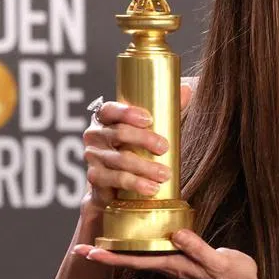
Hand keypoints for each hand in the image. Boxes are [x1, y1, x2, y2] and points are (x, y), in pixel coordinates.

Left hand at [72, 229, 268, 278]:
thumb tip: (176, 234)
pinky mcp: (181, 259)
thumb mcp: (220, 263)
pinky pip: (152, 251)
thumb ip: (199, 249)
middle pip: (129, 258)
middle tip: (78, 247)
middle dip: (105, 253)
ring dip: (117, 249)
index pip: (135, 260)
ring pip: (139, 255)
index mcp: (173, 265)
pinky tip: (134, 236)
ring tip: (97, 238)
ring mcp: (174, 263)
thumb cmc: (235, 277)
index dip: (111, 256)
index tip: (87, 252)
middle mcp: (168, 265)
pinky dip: (137, 244)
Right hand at [79, 82, 194, 215]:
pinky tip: (151, 188)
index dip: (127, 112)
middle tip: (166, 148)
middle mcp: (95, 135)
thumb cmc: (135, 150)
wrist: (116, 186)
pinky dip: (136, 183)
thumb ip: (166, 110)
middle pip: (119, 133)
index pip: (110, 109)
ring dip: (145, 167)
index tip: (150, 119)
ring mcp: (93, 157)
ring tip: (165, 174)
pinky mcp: (95, 178)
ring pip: (120, 159)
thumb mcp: (150, 130)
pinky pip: (116, 179)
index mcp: (105, 119)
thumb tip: (186, 90)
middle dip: (145, 140)